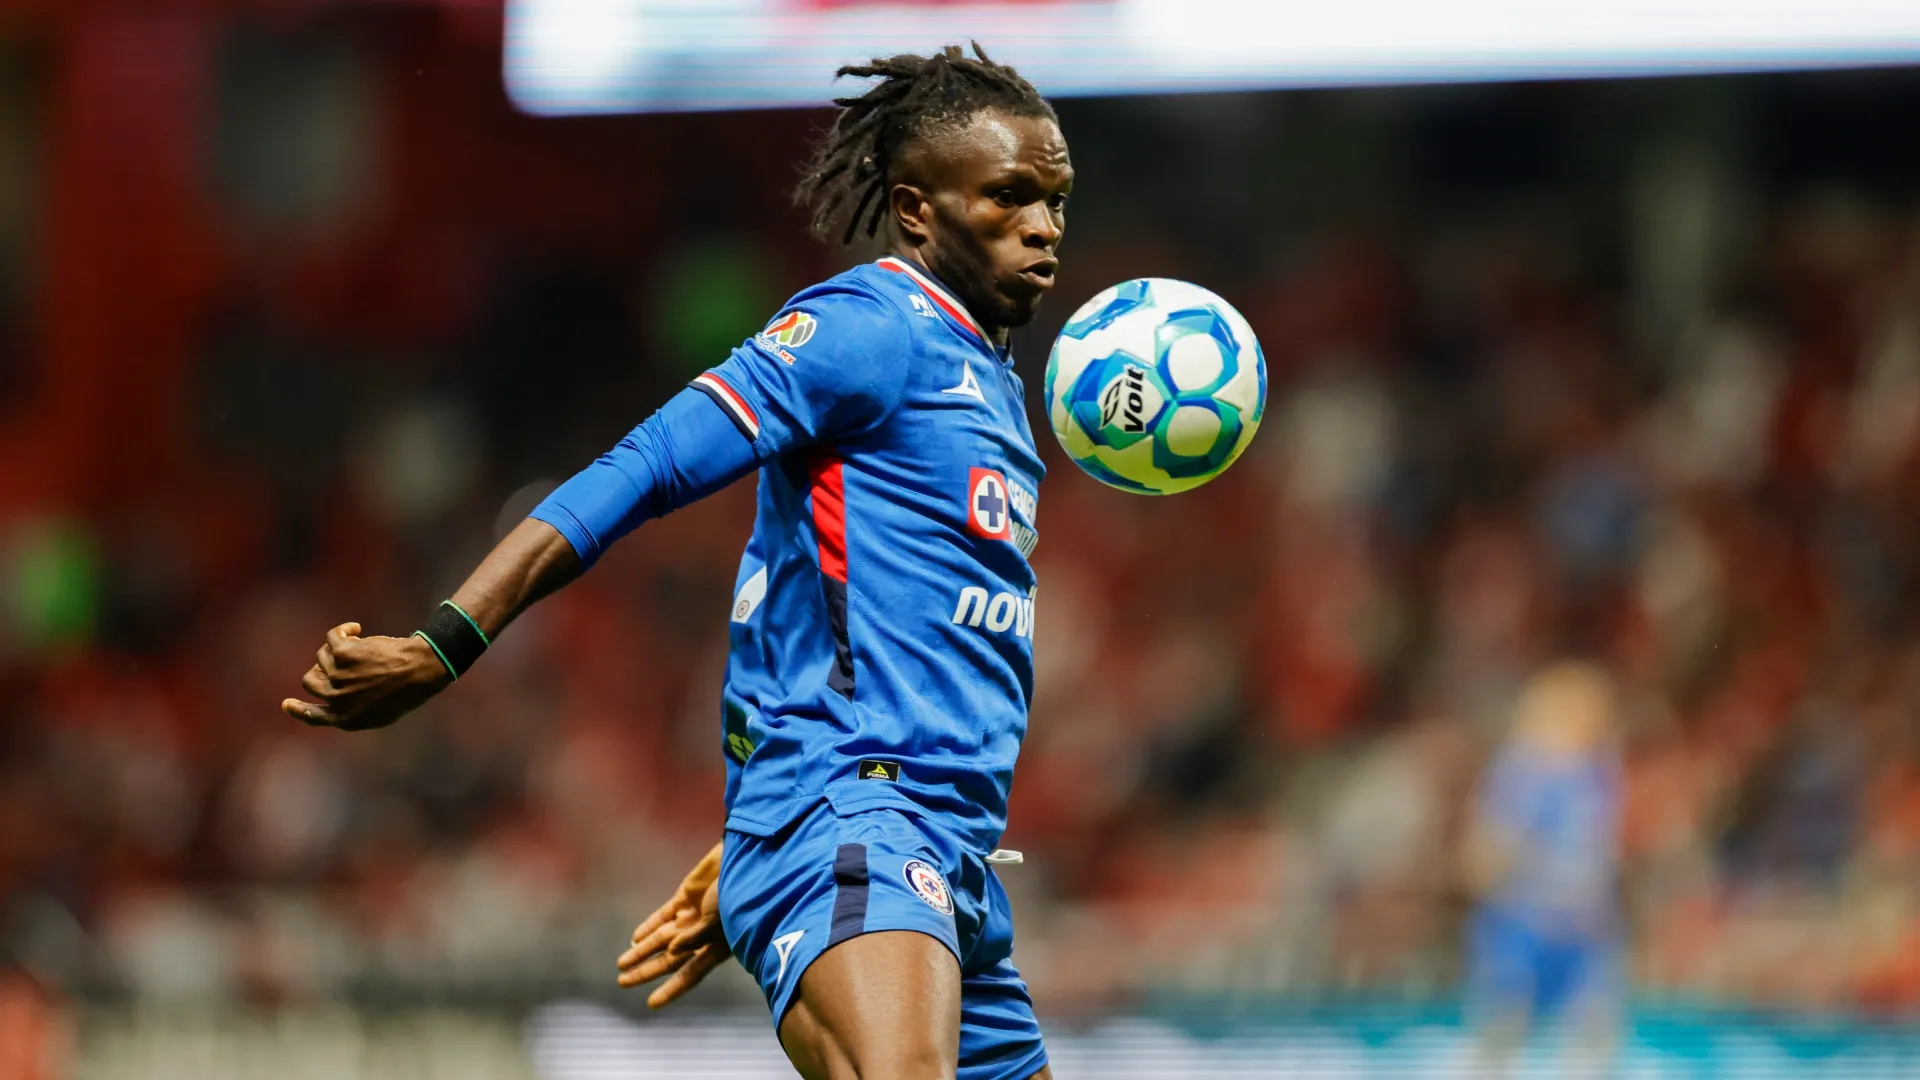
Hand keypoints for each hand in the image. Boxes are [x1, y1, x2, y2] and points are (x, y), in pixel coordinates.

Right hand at [280, 622, 452, 730]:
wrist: (421, 670)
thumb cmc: (408, 690)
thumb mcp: (381, 712)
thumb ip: (355, 711)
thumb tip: (334, 701)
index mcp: (346, 719)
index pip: (313, 717)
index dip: (297, 710)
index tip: (286, 703)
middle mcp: (337, 699)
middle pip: (310, 681)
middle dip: (319, 669)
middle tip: (337, 658)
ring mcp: (338, 676)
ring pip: (321, 656)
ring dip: (336, 648)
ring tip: (358, 643)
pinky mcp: (343, 654)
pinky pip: (331, 637)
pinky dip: (341, 631)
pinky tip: (356, 629)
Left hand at [617, 842, 730, 1007]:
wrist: (744, 860)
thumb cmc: (738, 894)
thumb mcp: (720, 919)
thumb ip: (696, 937)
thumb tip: (671, 952)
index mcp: (714, 947)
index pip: (689, 975)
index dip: (671, 990)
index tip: (651, 1004)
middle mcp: (700, 936)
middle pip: (668, 960)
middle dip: (646, 971)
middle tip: (623, 982)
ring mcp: (692, 916)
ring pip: (660, 939)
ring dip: (641, 951)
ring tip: (622, 963)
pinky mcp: (685, 898)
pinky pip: (663, 916)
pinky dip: (648, 926)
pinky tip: (636, 937)